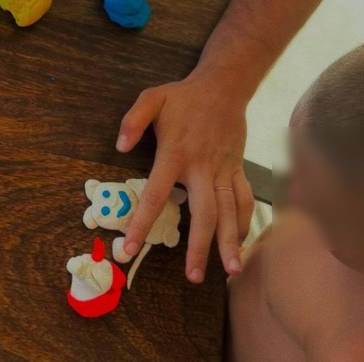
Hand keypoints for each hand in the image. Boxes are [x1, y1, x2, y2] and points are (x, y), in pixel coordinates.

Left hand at [116, 73, 252, 282]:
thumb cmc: (183, 96)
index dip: (142, 223)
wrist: (223, 87)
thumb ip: (132, 121)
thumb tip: (119, 146)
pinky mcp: (237, 169)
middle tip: (192, 276)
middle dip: (198, 246)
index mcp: (176, 153)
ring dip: (230, 241)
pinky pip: (244, 199)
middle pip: (202, 213)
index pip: (156, 194)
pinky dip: (244, 222)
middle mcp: (202, 166)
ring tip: (229, 270)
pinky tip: (241, 242)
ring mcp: (223, 169)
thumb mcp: (151, 98)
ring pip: (228, 211)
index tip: (130, 248)